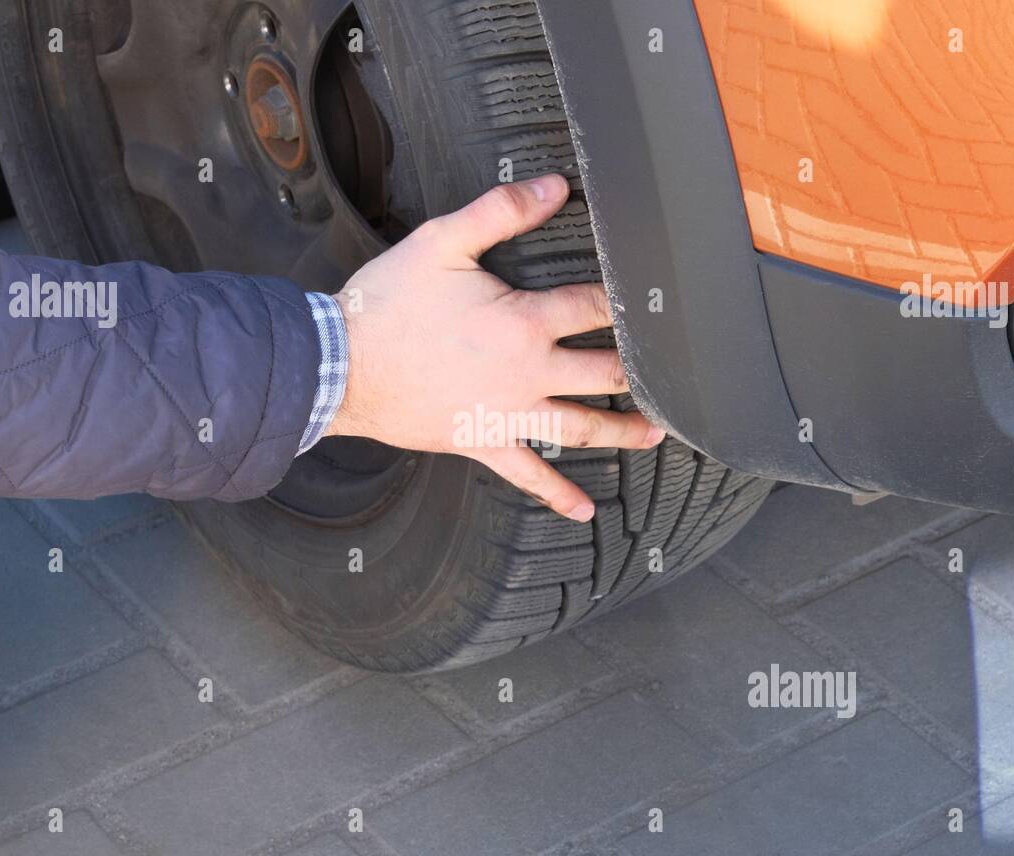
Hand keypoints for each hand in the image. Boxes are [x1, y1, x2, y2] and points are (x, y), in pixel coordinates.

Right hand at [325, 174, 664, 521]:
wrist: (339, 367)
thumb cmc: (386, 305)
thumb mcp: (442, 242)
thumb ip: (501, 212)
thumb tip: (553, 188)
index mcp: (523, 321)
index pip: (594, 307)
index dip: (628, 302)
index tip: (656, 305)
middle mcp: (527, 374)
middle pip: (604, 373)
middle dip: (643, 373)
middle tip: (675, 378)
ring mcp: (507, 414)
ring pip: (580, 428)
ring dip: (621, 432)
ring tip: (653, 435)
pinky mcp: (482, 441)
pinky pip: (528, 474)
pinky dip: (557, 494)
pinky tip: (583, 509)